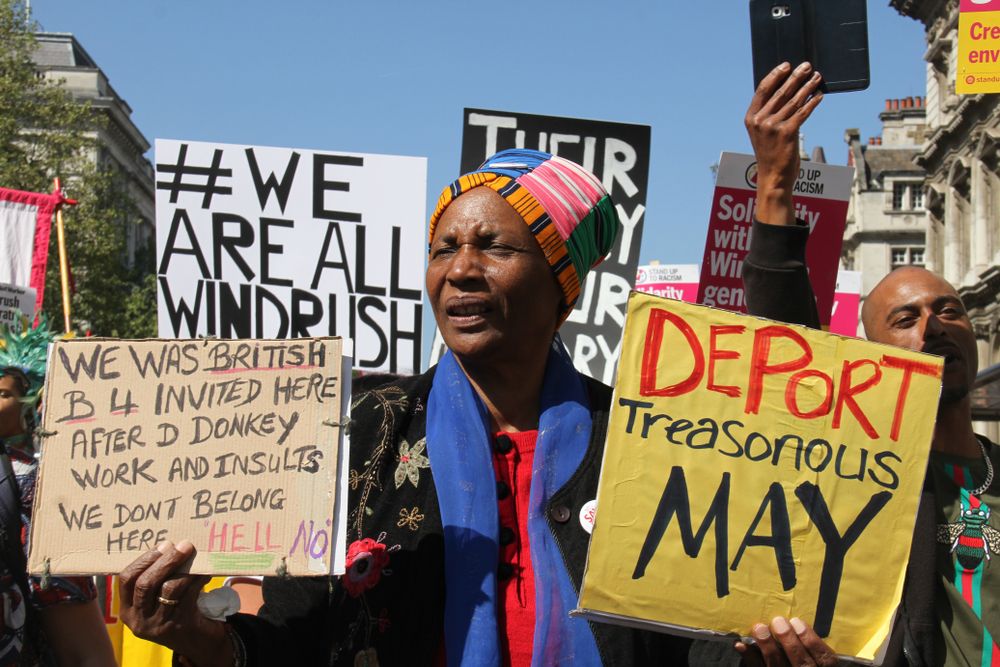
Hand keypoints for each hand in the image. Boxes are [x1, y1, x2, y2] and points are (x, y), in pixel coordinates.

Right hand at [118, 540, 231, 665]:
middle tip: (183, 545)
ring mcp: (158, 625)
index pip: (127, 579)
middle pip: (146, 583)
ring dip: (185, 569)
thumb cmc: (176, 610)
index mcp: (128, 610)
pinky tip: (205, 572)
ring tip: (195, 557)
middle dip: (166, 561)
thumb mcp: (157, 599)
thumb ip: (157, 577)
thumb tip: (171, 544)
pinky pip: (188, 594)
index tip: (163, 545)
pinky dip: (198, 579)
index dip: (144, 559)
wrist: (196, 642)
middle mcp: (139, 620)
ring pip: (169, 588)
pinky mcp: (180, 626)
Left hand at [736, 616, 838, 666]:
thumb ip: (811, 645)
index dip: (812, 641)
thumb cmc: (804, 657)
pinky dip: (750, 657)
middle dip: (790, 643)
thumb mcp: (815, 654)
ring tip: (760, 628)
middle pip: (802, 665)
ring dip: (768, 648)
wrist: (786, 666)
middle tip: (778, 622)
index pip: (825, 659)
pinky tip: (741, 645)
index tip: (797, 622)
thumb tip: (795, 623)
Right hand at [744, 62, 823, 225]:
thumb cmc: (770, 154)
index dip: (776, 75)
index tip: (787, 65)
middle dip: (795, 77)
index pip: (763, 89)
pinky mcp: (788, 133)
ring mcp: (773, 127)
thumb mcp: (763, 132)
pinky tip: (820, 96)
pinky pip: (803, 113)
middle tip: (807, 66)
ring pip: (794, 101)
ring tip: (817, 77)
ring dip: (808, 87)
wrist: (773, 177)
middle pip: (781, 92)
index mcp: (751, 118)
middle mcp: (760, 121)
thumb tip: (787, 91)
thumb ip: (769, 114)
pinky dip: (813, 103)